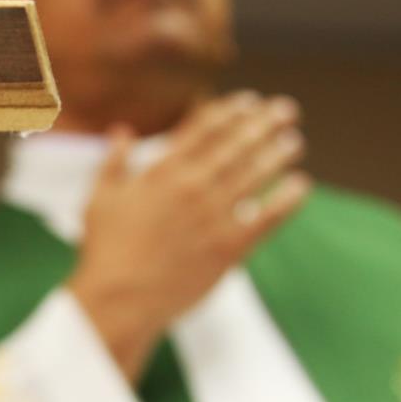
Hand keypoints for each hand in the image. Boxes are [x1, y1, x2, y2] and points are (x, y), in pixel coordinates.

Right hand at [67, 91, 310, 380]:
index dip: (229, 112)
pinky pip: (267, 218)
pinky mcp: (229, 248)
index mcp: (161, 171)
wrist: (120, 300)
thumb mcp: (100, 198)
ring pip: (255, 175)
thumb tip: (121, 131)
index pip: (203, 130)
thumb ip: (114, 162)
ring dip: (278, 154)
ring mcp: (213, 217)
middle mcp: (191, 187)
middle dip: (263, 123)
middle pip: (236, 145)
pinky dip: (287, 200)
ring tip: (293, 140)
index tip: (248, 101)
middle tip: (285, 109)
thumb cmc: (105, 250)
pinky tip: (301, 185)